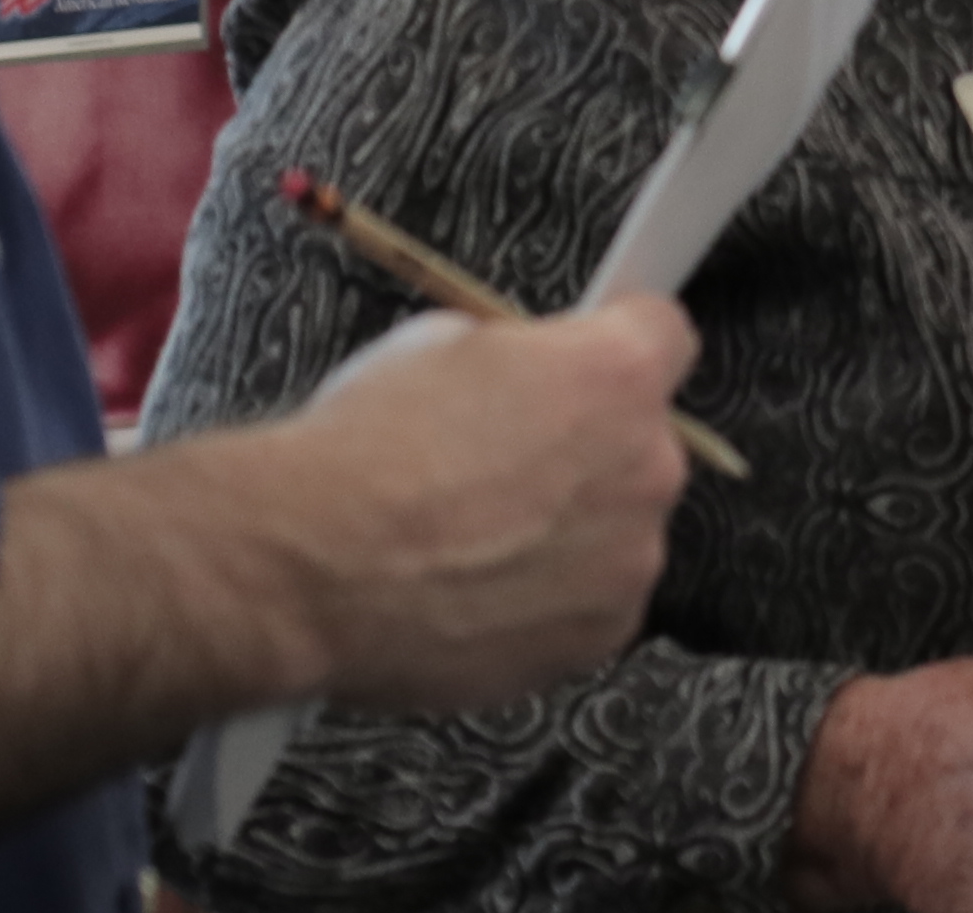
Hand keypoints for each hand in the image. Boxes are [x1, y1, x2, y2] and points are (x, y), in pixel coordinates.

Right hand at [278, 302, 696, 715]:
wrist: (308, 568)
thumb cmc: (362, 453)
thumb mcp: (442, 345)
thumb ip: (521, 361)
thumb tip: (530, 377)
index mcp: (619, 373)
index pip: (665, 336)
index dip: (614, 346)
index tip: (585, 364)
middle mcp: (646, 465)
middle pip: (640, 444)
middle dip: (585, 450)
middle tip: (501, 468)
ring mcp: (629, 559)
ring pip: (616, 530)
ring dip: (569, 532)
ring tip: (475, 543)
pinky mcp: (599, 636)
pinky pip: (591, 603)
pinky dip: (547, 601)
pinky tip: (476, 592)